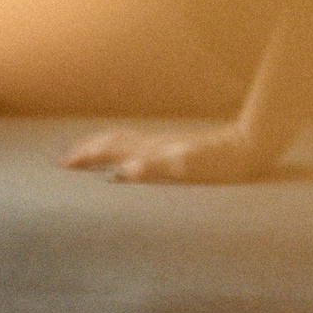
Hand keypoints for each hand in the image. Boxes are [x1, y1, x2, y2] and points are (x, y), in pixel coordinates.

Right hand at [60, 121, 280, 183]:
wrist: (249, 146)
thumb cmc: (219, 162)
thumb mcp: (187, 168)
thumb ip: (154, 168)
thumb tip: (121, 172)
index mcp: (151, 150)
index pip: (109, 148)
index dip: (86, 155)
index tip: (63, 165)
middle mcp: (155, 144)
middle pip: (113, 140)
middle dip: (88, 148)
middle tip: (66, 160)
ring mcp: (166, 144)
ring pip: (126, 140)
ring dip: (103, 146)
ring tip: (89, 154)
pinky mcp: (178, 148)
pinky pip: (141, 145)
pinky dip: (124, 149)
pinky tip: (130, 157)